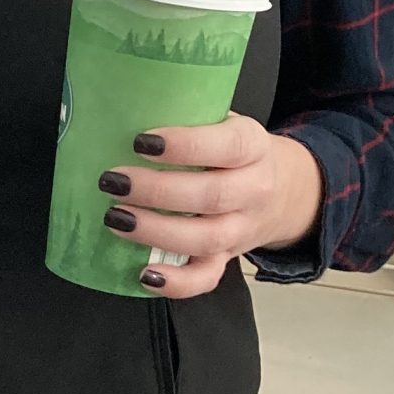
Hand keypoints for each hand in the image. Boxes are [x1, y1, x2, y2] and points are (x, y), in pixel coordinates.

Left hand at [96, 114, 323, 300]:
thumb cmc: (228, 150)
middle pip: (211, 196)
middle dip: (157, 191)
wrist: (280, 188)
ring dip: (156, 231)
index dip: (185, 146)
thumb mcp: (220, 122)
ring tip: (115, 218)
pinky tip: (144, 273)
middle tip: (113, 180)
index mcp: (253, 146)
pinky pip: (208, 278)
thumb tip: (113, 110)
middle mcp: (255, 189)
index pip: (227, 146)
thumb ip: (184, 116)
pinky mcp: (228, 257)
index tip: (141, 141)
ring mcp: (243, 228)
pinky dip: (177, 283)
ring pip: (206, 238)